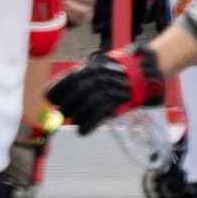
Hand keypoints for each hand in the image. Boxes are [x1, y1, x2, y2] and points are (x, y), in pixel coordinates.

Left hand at [50, 44, 170, 130]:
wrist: (148, 72)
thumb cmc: (120, 72)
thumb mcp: (100, 67)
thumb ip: (81, 78)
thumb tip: (58, 96)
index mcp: (93, 66)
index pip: (69, 78)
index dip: (56, 89)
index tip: (48, 98)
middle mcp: (101, 75)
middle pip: (76, 92)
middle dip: (65, 105)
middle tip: (61, 112)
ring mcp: (110, 88)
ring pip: (86, 104)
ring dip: (76, 116)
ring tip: (73, 119)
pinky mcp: (119, 100)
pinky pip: (99, 115)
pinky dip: (88, 125)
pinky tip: (82, 130)